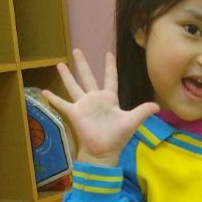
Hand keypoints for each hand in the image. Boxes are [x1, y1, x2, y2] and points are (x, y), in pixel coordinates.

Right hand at [42, 49, 158, 165]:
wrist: (103, 151)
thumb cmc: (117, 137)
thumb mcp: (131, 122)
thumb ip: (142, 111)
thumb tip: (158, 106)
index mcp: (109, 99)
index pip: (110, 78)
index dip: (110, 67)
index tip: (108, 54)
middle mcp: (95, 99)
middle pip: (88, 77)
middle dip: (82, 64)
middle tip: (76, 50)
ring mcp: (84, 105)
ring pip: (73, 86)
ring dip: (66, 76)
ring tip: (59, 64)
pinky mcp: (75, 113)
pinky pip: (62, 104)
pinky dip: (53, 99)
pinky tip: (44, 92)